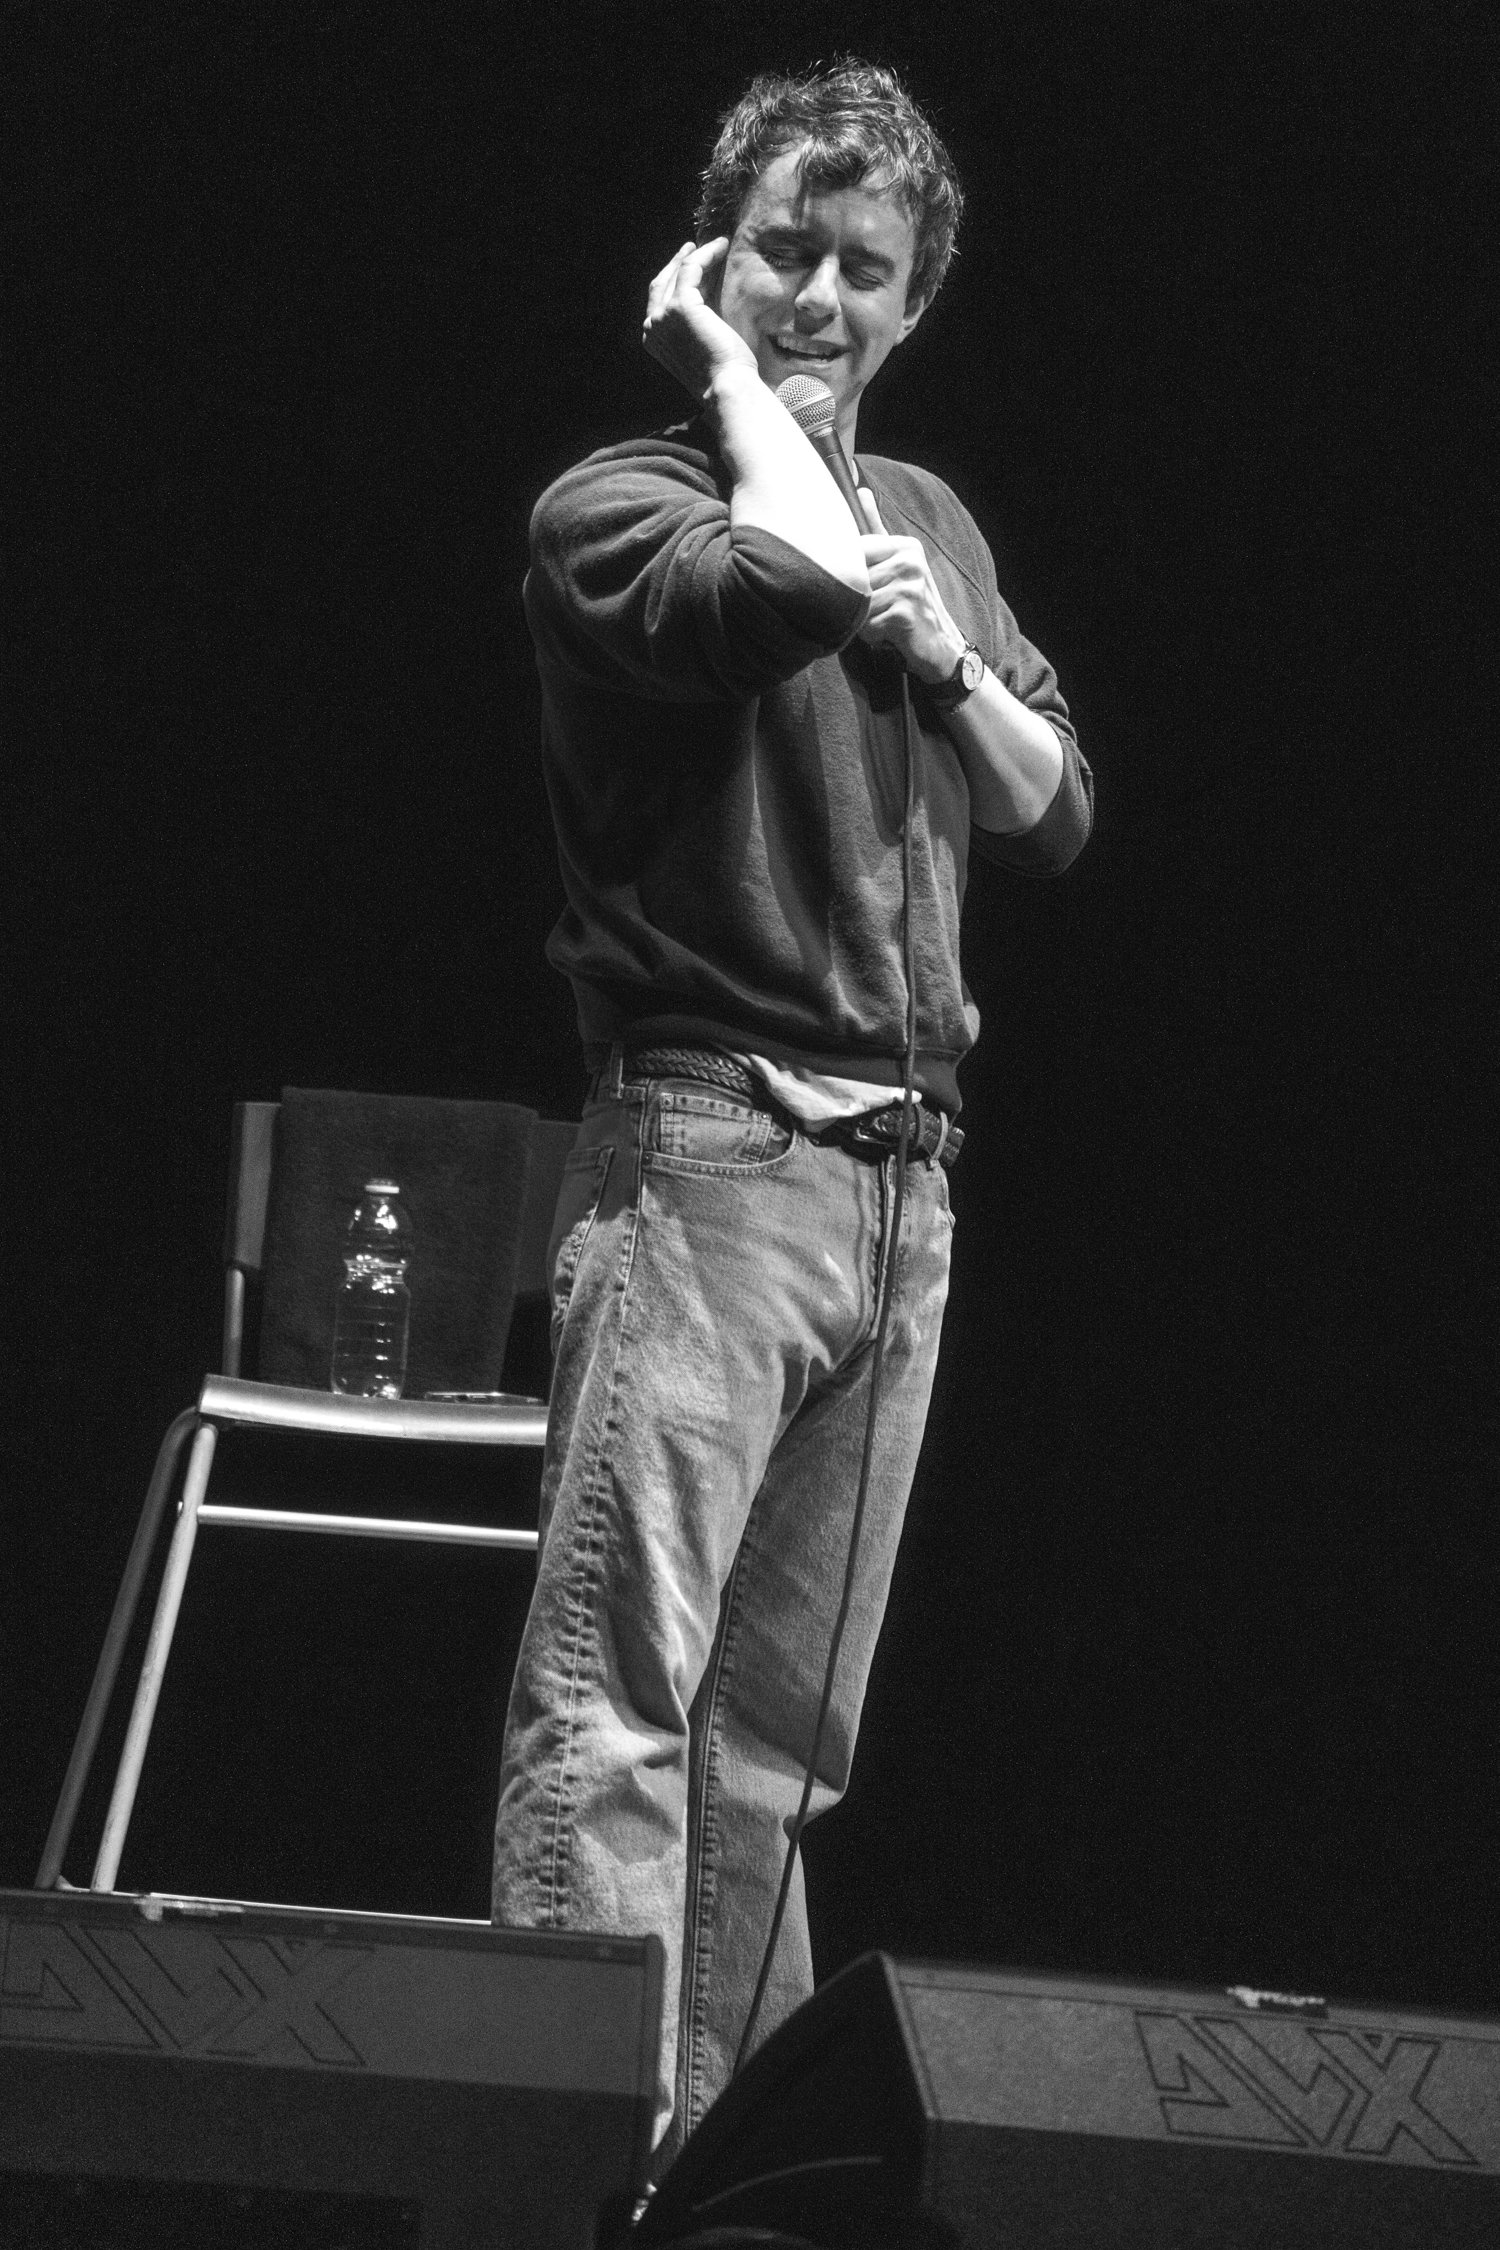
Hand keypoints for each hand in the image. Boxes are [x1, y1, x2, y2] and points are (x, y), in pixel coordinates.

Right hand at [642, 238, 758, 400]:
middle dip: (678, 263)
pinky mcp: (680, 305)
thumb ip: (695, 322)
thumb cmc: (724, 374)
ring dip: (696, 255)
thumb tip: (707, 295)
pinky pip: (691, 269)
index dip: (675, 280)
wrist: (727, 386)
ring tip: (717, 244)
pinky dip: (705, 254)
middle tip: (694, 247)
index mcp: (654, 340)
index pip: (660, 301)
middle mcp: (652, 328)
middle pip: (663, 283)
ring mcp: (663, 316)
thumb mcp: (701, 344)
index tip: (692, 266)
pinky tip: (721, 247)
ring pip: (677, 273)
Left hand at [856, 487, 966, 683]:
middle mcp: (909, 560)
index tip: (869, 591)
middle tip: (881, 610)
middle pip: (854, 581)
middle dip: (859, 603)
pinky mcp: (906, 611)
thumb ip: (876, 529)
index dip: (850, 578)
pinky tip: (891, 635)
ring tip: (886, 622)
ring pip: (859, 604)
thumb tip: (860, 491)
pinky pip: (869, 625)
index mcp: (904, 546)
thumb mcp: (896, 564)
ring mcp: (909, 585)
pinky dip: (874, 636)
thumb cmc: (911, 606)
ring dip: (866, 621)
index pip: (854, 553)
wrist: (942, 647)